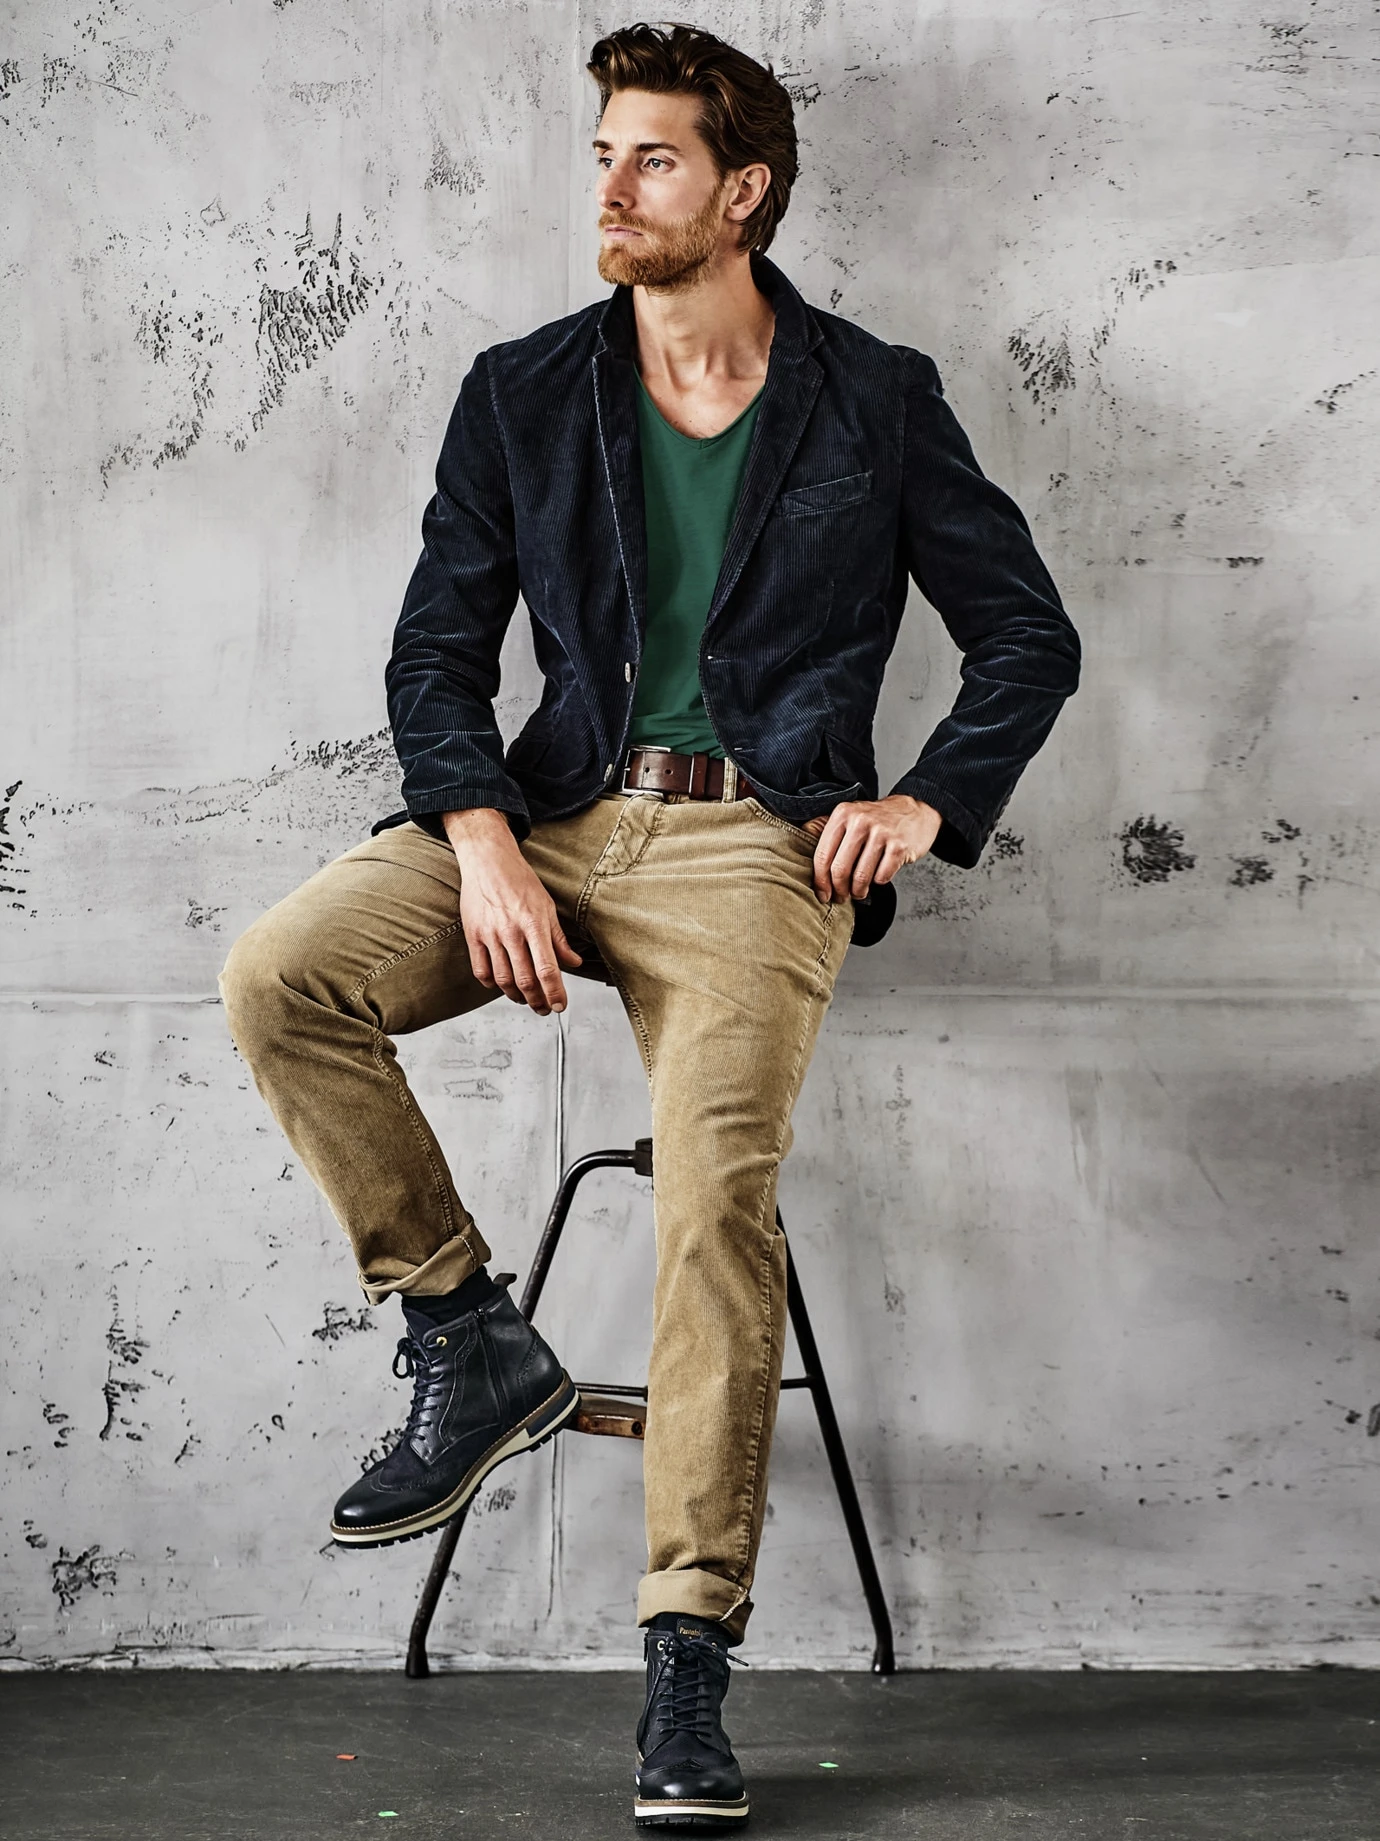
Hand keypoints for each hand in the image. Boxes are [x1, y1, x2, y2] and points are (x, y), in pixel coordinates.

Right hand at [443, 809, 581, 1014]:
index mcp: (534, 924)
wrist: (487, 860)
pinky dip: (491, 984)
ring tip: (525, 1000)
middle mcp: (511, 932)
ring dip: (516, 996)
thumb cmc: (519, 880)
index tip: (560, 1005)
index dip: (555, 993)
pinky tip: (501, 985)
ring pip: (503, 980)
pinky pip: (481, 970)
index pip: (547, 969)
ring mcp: (489, 934)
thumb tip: (573, 962)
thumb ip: (559, 939)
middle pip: (525, 980)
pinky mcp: (472, 935)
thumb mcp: (546, 906)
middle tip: (544, 1008)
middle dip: (538, 1001)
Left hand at [807, 795, 942, 903]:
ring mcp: (881, 833)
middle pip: (840, 869)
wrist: (916, 810)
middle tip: (841, 897)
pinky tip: (878, 875)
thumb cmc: (878, 820)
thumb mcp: (850, 816)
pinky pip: (882, 877)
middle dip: (839, 890)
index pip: (823, 855)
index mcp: (843, 814)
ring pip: (861, 877)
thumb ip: (827, 832)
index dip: (820, 880)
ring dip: (858, 891)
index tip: (822, 894)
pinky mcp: (899, 846)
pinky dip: (878, 882)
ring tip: (859, 891)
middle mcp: (860, 821)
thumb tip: (803, 860)